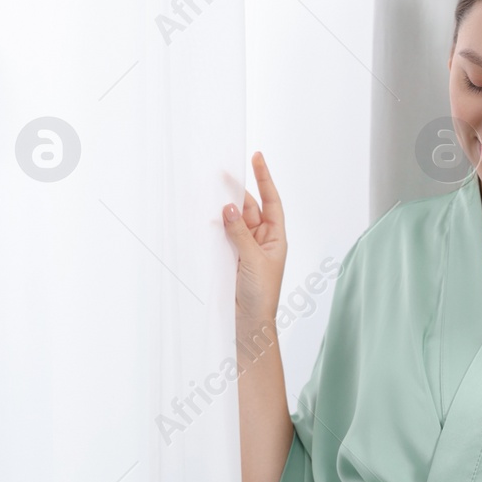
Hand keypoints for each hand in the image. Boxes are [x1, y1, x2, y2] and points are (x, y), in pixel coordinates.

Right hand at [221, 151, 286, 326]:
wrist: (248, 323)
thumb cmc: (261, 295)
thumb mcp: (253, 260)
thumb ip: (240, 233)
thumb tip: (230, 207)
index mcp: (275, 238)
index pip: (271, 201)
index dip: (265, 178)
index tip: (257, 157)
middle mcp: (261, 240)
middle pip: (249, 207)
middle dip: (238, 191)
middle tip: (221, 173)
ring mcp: (244, 249)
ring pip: (234, 221)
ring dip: (224, 209)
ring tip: (210, 193)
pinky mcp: (229, 258)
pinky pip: (222, 236)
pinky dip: (215, 226)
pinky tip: (205, 218)